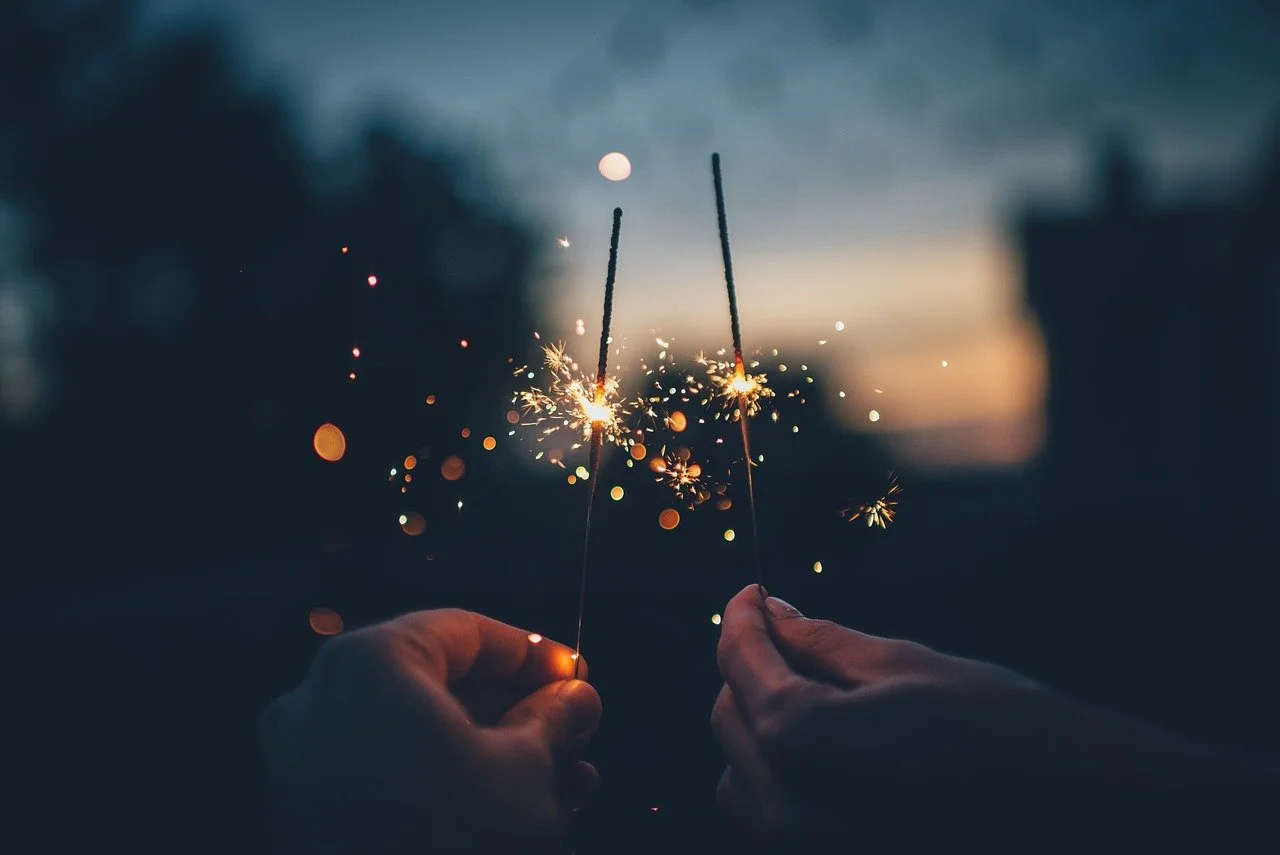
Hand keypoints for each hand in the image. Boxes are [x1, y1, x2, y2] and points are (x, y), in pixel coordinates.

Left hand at [260, 608, 601, 853]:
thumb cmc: (451, 844)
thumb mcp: (527, 771)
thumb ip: (554, 719)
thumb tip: (575, 698)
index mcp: (369, 664)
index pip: (464, 631)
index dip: (533, 653)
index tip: (576, 675)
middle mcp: (319, 702)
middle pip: (438, 684)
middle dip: (517, 711)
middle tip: (573, 732)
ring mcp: (304, 764)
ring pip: (417, 736)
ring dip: (492, 752)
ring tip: (563, 781)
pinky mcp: (308, 819)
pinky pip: (387, 777)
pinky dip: (445, 782)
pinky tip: (511, 809)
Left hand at [710, 585, 1275, 848]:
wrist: (1072, 811)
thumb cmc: (995, 729)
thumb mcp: (900, 666)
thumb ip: (819, 642)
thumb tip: (772, 612)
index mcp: (801, 742)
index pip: (741, 664)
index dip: (742, 618)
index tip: (752, 593)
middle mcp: (786, 809)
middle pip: (729, 717)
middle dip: (752, 669)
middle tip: (789, 632)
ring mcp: (801, 848)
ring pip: (739, 771)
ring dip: (761, 725)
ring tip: (813, 694)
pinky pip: (769, 815)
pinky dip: (780, 774)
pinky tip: (828, 748)